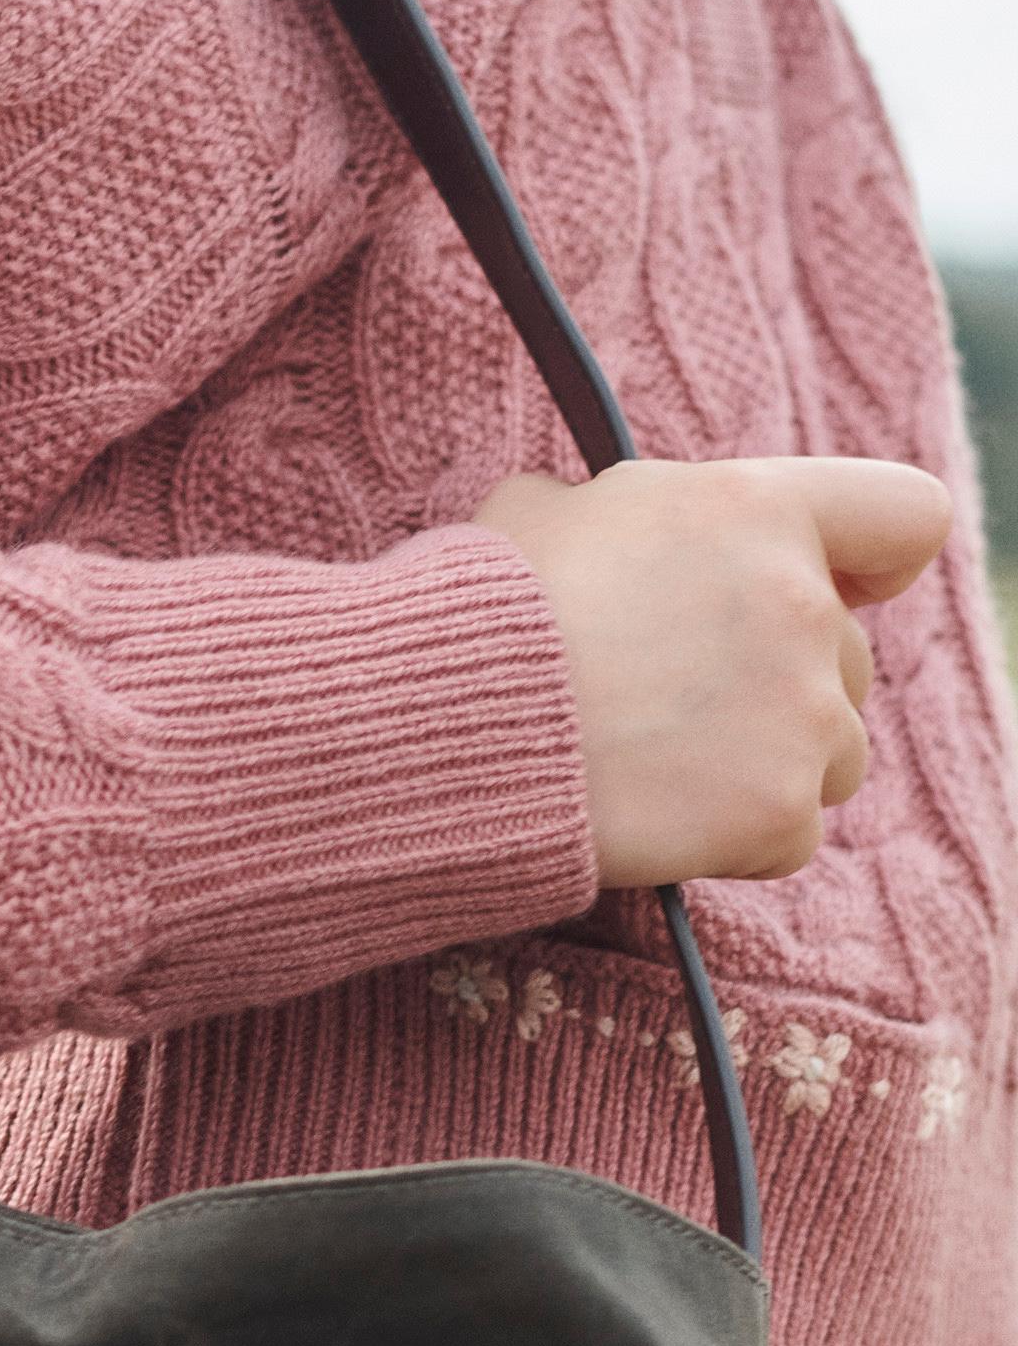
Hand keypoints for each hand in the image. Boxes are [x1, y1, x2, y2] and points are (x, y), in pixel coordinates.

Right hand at [474, 456, 952, 887]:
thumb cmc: (475, 614)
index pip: (904, 515)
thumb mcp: (539, 510)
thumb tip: (605, 535)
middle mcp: (803, 605)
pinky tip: (654, 817)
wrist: (441, 728)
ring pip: (836, 752)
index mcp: (755, 508)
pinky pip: (790, 834)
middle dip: (780, 681)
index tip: (848, 587)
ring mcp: (803, 715)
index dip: (875, 558)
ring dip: (768, 762)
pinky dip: (734, 837)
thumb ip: (617, 517)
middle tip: (671, 704)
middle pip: (852, 657)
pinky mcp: (779, 812)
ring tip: (661, 766)